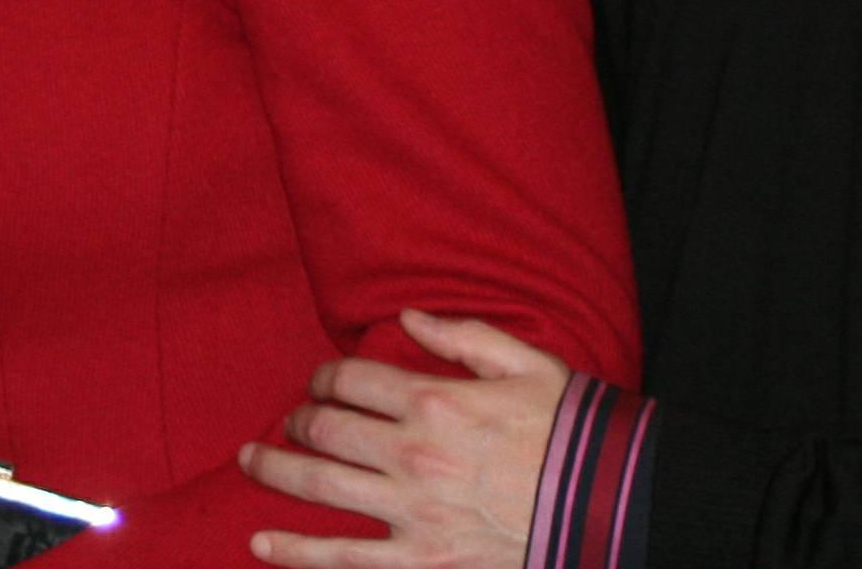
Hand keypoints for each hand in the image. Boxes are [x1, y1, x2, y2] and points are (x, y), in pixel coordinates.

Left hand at [239, 311, 569, 568]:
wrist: (612, 508)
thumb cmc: (572, 433)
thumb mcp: (527, 364)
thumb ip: (463, 336)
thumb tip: (407, 317)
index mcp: (435, 402)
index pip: (351, 381)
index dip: (326, 376)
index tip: (322, 381)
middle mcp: (413, 455)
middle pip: (326, 429)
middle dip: (300, 420)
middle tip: (294, 420)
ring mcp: (412, 513)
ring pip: (318, 488)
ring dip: (274, 471)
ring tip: (249, 460)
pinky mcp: (420, 562)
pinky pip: (343, 559)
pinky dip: (295, 553)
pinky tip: (259, 544)